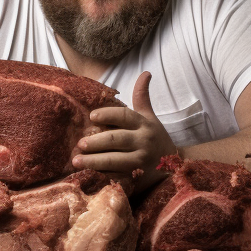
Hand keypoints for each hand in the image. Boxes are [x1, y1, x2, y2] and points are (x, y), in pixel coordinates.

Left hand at [72, 71, 178, 189]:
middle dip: (96, 142)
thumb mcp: (150, 118)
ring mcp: (140, 161)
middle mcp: (143, 141)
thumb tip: (145, 73)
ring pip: (115, 160)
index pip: (125, 116)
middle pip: (117, 139)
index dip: (108, 114)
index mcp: (144, 124)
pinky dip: (102, 176)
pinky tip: (88, 175)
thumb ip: (142, 98)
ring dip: (94, 161)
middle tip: (80, 144)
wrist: (173, 167)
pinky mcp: (137, 177)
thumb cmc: (156, 139)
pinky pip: (118, 176)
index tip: (92, 116)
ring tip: (76, 161)